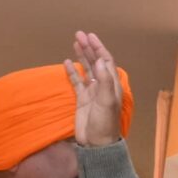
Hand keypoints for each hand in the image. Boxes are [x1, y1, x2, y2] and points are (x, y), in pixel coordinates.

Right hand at [65, 32, 129, 147]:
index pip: (105, 61)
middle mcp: (103, 86)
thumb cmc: (104, 123)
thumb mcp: (106, 102)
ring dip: (81, 56)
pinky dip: (71, 72)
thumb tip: (99, 61)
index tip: (90, 36)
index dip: (99, 48)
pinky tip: (65, 62)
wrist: (96, 143)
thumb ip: (104, 81)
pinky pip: (76, 82)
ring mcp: (92, 92)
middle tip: (79, 34)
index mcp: (112, 85)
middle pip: (95, 62)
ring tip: (75, 42)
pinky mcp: (82, 99)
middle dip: (88, 48)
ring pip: (86, 69)